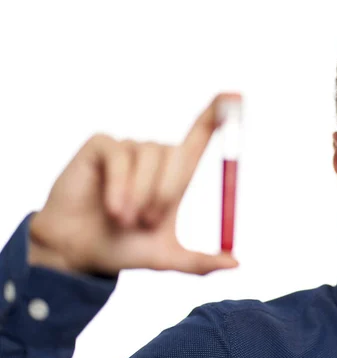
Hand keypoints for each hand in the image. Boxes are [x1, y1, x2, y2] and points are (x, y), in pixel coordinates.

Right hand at [28, 93, 239, 275]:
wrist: (79, 252)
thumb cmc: (123, 249)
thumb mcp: (166, 257)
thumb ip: (200, 261)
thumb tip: (236, 263)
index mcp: (176, 174)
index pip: (202, 134)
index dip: (219, 113)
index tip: (235, 94)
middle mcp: (155, 155)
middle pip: (177, 153)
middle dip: (165, 192)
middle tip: (146, 221)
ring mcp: (128, 148)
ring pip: (149, 155)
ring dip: (141, 193)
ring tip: (126, 218)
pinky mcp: (101, 145)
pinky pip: (120, 156)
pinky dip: (120, 184)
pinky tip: (112, 207)